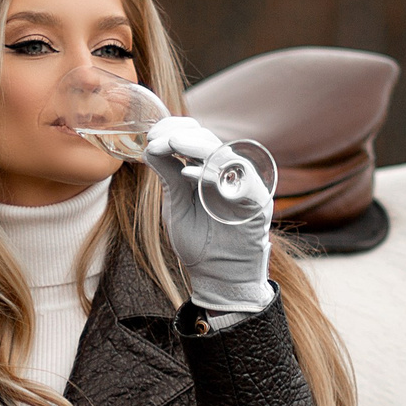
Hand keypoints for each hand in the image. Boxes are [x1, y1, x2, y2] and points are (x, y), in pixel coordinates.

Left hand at [145, 116, 273, 314]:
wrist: (219, 275)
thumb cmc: (198, 240)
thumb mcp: (176, 204)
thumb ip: (168, 176)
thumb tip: (149, 147)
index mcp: (207, 170)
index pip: (194, 137)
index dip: (173, 129)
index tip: (150, 134)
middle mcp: (227, 173)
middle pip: (208, 140)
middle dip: (181, 134)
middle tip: (158, 138)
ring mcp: (243, 186)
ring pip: (224, 154)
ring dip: (196, 146)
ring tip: (172, 143)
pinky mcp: (257, 203)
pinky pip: (241, 182)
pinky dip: (216, 174)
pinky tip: (192, 172)